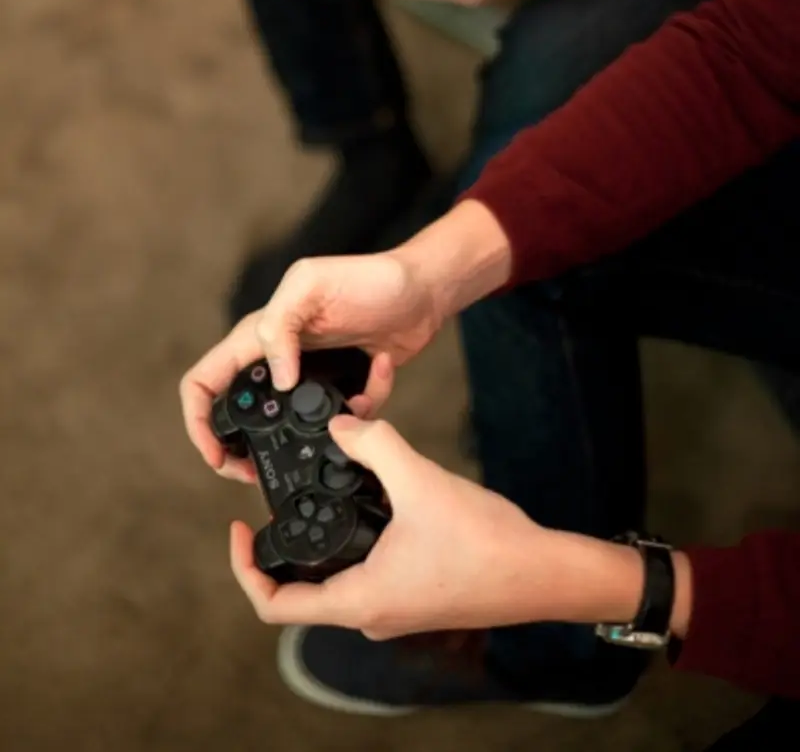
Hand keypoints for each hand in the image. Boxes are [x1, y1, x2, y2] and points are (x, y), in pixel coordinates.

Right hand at [180, 250, 444, 482]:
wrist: (424, 287)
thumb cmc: (371, 276)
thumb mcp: (312, 285)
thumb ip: (280, 327)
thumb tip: (276, 378)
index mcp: (259, 334)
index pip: (204, 380)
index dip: (198, 420)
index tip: (215, 453)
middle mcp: (279, 358)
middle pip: (238, 415)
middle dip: (243, 450)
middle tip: (254, 474)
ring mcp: (311, 376)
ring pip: (292, 427)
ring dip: (312, 440)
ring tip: (336, 434)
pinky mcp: (345, 388)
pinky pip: (346, 418)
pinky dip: (366, 408)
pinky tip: (380, 373)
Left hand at [230, 415, 570, 637]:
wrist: (545, 574)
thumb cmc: (487, 544)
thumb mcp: (421, 482)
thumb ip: (375, 445)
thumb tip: (341, 423)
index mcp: (359, 601)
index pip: (274, 605)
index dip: (245, 567)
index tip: (239, 528)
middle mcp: (370, 612)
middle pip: (303, 587)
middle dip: (288, 541)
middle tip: (282, 495)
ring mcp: (394, 606)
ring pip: (339, 575)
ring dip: (327, 535)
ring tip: (328, 484)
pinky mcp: (416, 593)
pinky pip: (370, 568)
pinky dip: (360, 535)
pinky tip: (377, 495)